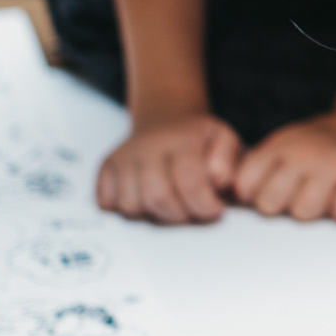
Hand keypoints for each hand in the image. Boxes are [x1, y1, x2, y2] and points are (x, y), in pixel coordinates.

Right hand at [96, 112, 240, 223]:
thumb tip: (217, 181)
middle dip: (180, 215)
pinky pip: (108, 203)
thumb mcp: (225, 139)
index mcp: (181, 138)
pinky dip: (128, 209)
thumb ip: (229, 161)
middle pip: (157, 197)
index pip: (190, 181)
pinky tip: (147, 199)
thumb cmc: (197, 138)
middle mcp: (148, 145)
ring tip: (171, 203)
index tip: (215, 210)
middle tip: (193, 211)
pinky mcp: (106, 168)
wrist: (166, 120)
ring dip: (154, 214)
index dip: (205, 205)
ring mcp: (123, 156)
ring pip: (131, 205)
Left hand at [234, 111, 335, 221]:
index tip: (272, 191)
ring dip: (317, 210)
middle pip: (270, 205)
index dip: (255, 196)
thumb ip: (257, 169)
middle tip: (302, 194)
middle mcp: (307, 152)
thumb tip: (223, 198)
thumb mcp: (286, 146)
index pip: (245, 185)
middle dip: (284, 207)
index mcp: (282, 146)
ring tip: (328, 194)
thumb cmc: (321, 148)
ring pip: (306, 213)